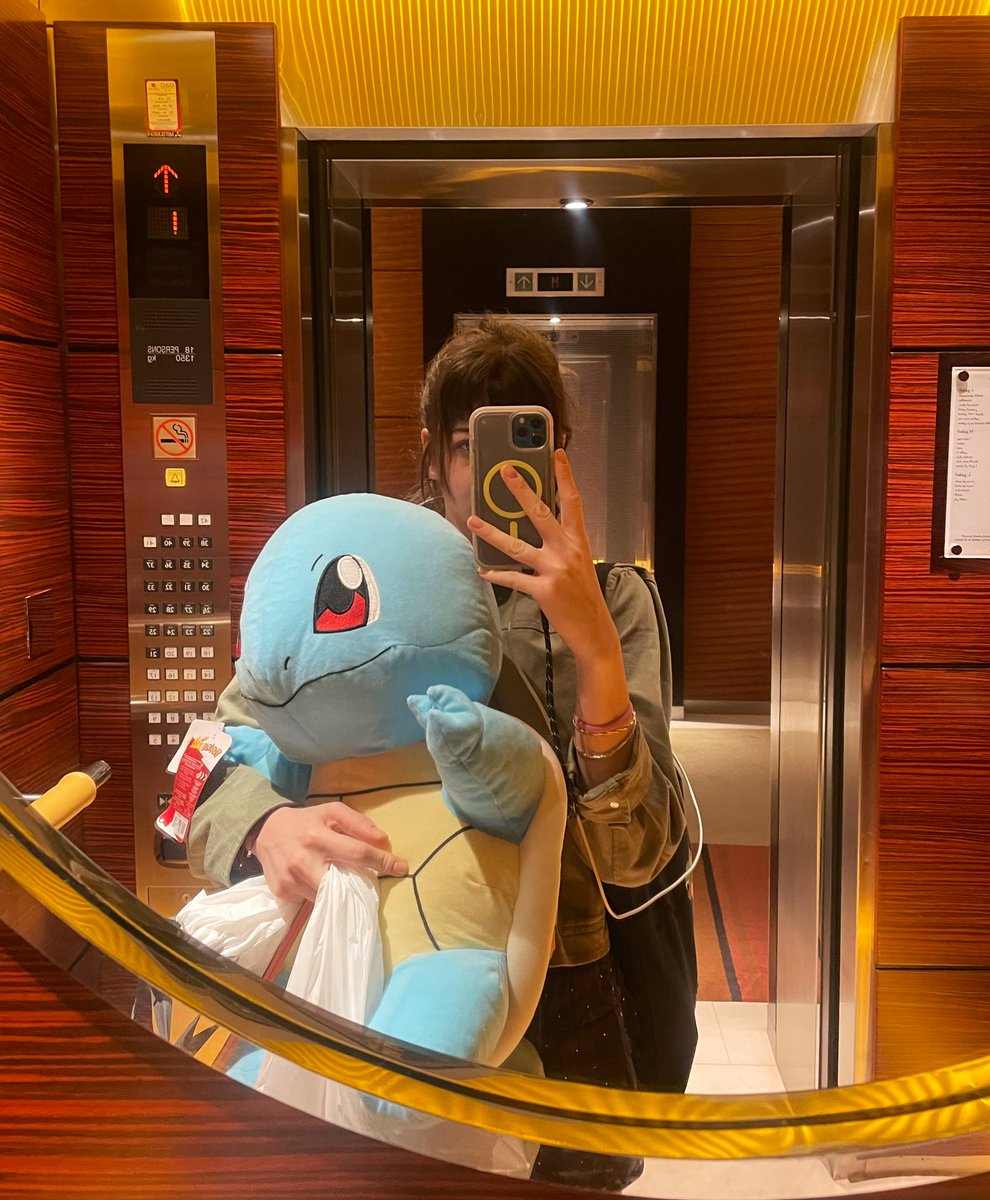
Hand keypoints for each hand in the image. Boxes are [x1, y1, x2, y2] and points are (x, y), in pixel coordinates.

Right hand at [251, 801, 407, 902]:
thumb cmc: (306, 820)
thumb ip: (358, 823)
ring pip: (327, 896)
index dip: (382, 861)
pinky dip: (321, 895)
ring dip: (341, 892)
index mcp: (318, 836)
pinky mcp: (282, 892)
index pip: (357, 853)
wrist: (265, 830)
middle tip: (373, 883)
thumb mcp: (331, 811)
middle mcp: (304, 860)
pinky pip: (311, 901)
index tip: (402, 868)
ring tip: (344, 881)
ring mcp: (291, 880)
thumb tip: (382, 840)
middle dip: (362, 885)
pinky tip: (321, 884)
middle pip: (342, 883)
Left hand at [467, 449, 618, 660]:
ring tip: (473, 521)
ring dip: (492, 533)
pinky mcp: (544, 590)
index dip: (566, 476)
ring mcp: (555, 570)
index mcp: (579, 542)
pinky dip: (496, 574)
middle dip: (522, 491)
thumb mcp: (580, 565)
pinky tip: (483, 570)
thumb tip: (539, 529)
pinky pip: (514, 579)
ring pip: (517, 546)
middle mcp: (568, 551)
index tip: (558, 453)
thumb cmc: (584, 597)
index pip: (573, 501)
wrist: (594, 630)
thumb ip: (562, 545)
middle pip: (541, 513)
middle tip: (505, 472)